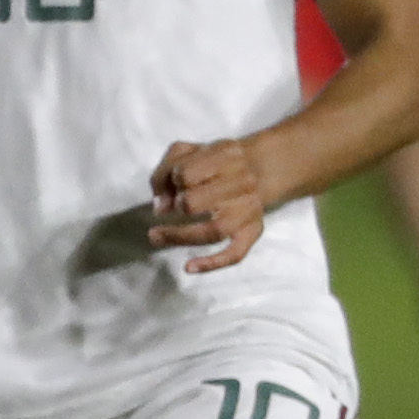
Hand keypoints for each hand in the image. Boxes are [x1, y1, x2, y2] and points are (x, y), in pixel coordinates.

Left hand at [145, 136, 270, 270]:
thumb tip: (160, 207)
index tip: (172, 184)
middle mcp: (242, 182)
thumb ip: (165, 171)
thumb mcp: (188, 151)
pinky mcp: (254, 230)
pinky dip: (211, 263)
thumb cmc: (215, 161)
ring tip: (157, 236)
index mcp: (225, 156)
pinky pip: (235, 253)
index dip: (172, 180)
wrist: (261, 166)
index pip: (185, 173)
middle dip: (177, 205)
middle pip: (195, 203)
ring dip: (180, 236)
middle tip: (174, 205)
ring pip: (214, 231)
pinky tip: (189, 268)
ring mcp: (249, 209)